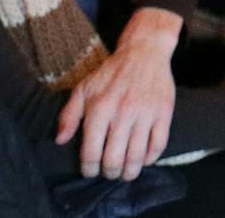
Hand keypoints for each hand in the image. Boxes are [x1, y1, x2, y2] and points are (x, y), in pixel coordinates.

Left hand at [56, 8, 180, 179]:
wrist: (144, 52)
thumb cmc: (110, 73)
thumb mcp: (83, 89)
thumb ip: (68, 115)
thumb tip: (60, 141)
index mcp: (99, 108)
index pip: (91, 152)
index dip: (89, 168)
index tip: (90, 171)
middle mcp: (122, 112)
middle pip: (114, 159)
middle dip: (109, 173)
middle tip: (109, 173)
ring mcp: (145, 113)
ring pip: (137, 156)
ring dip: (130, 171)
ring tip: (126, 173)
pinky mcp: (164, 112)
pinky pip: (159, 144)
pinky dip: (151, 158)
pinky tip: (144, 159)